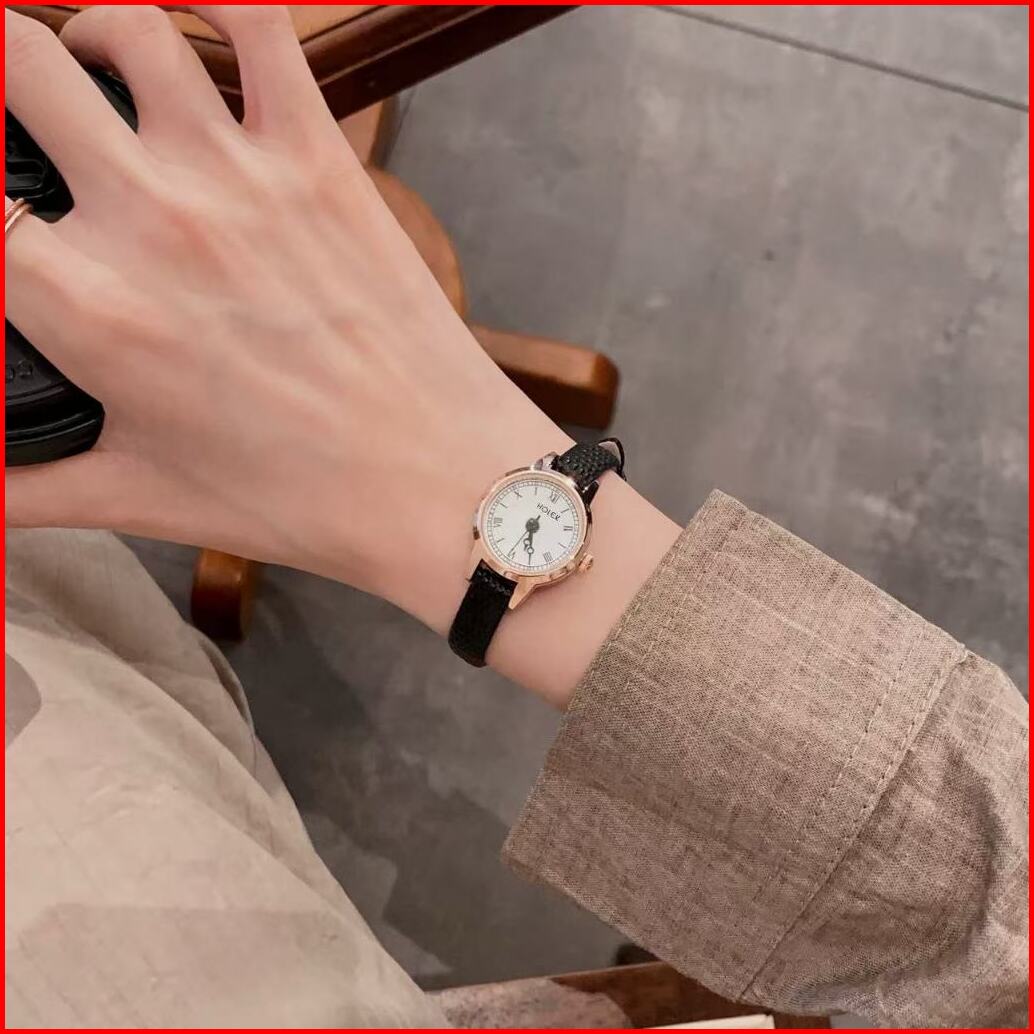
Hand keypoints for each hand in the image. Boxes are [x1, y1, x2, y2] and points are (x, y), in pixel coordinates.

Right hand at [4, 5, 561, 616]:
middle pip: (17, 68)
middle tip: (22, 119)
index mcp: (90, 309)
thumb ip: (29, 488)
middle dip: (1, 78)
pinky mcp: (320, 158)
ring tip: (93, 70)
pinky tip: (197, 16)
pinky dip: (220, 0)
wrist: (434, 482)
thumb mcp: (144, 498)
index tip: (3, 210)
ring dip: (90, 32)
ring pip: (126, 28)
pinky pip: (260, 24)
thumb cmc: (298, 498)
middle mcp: (151, 219)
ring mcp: (240, 175)